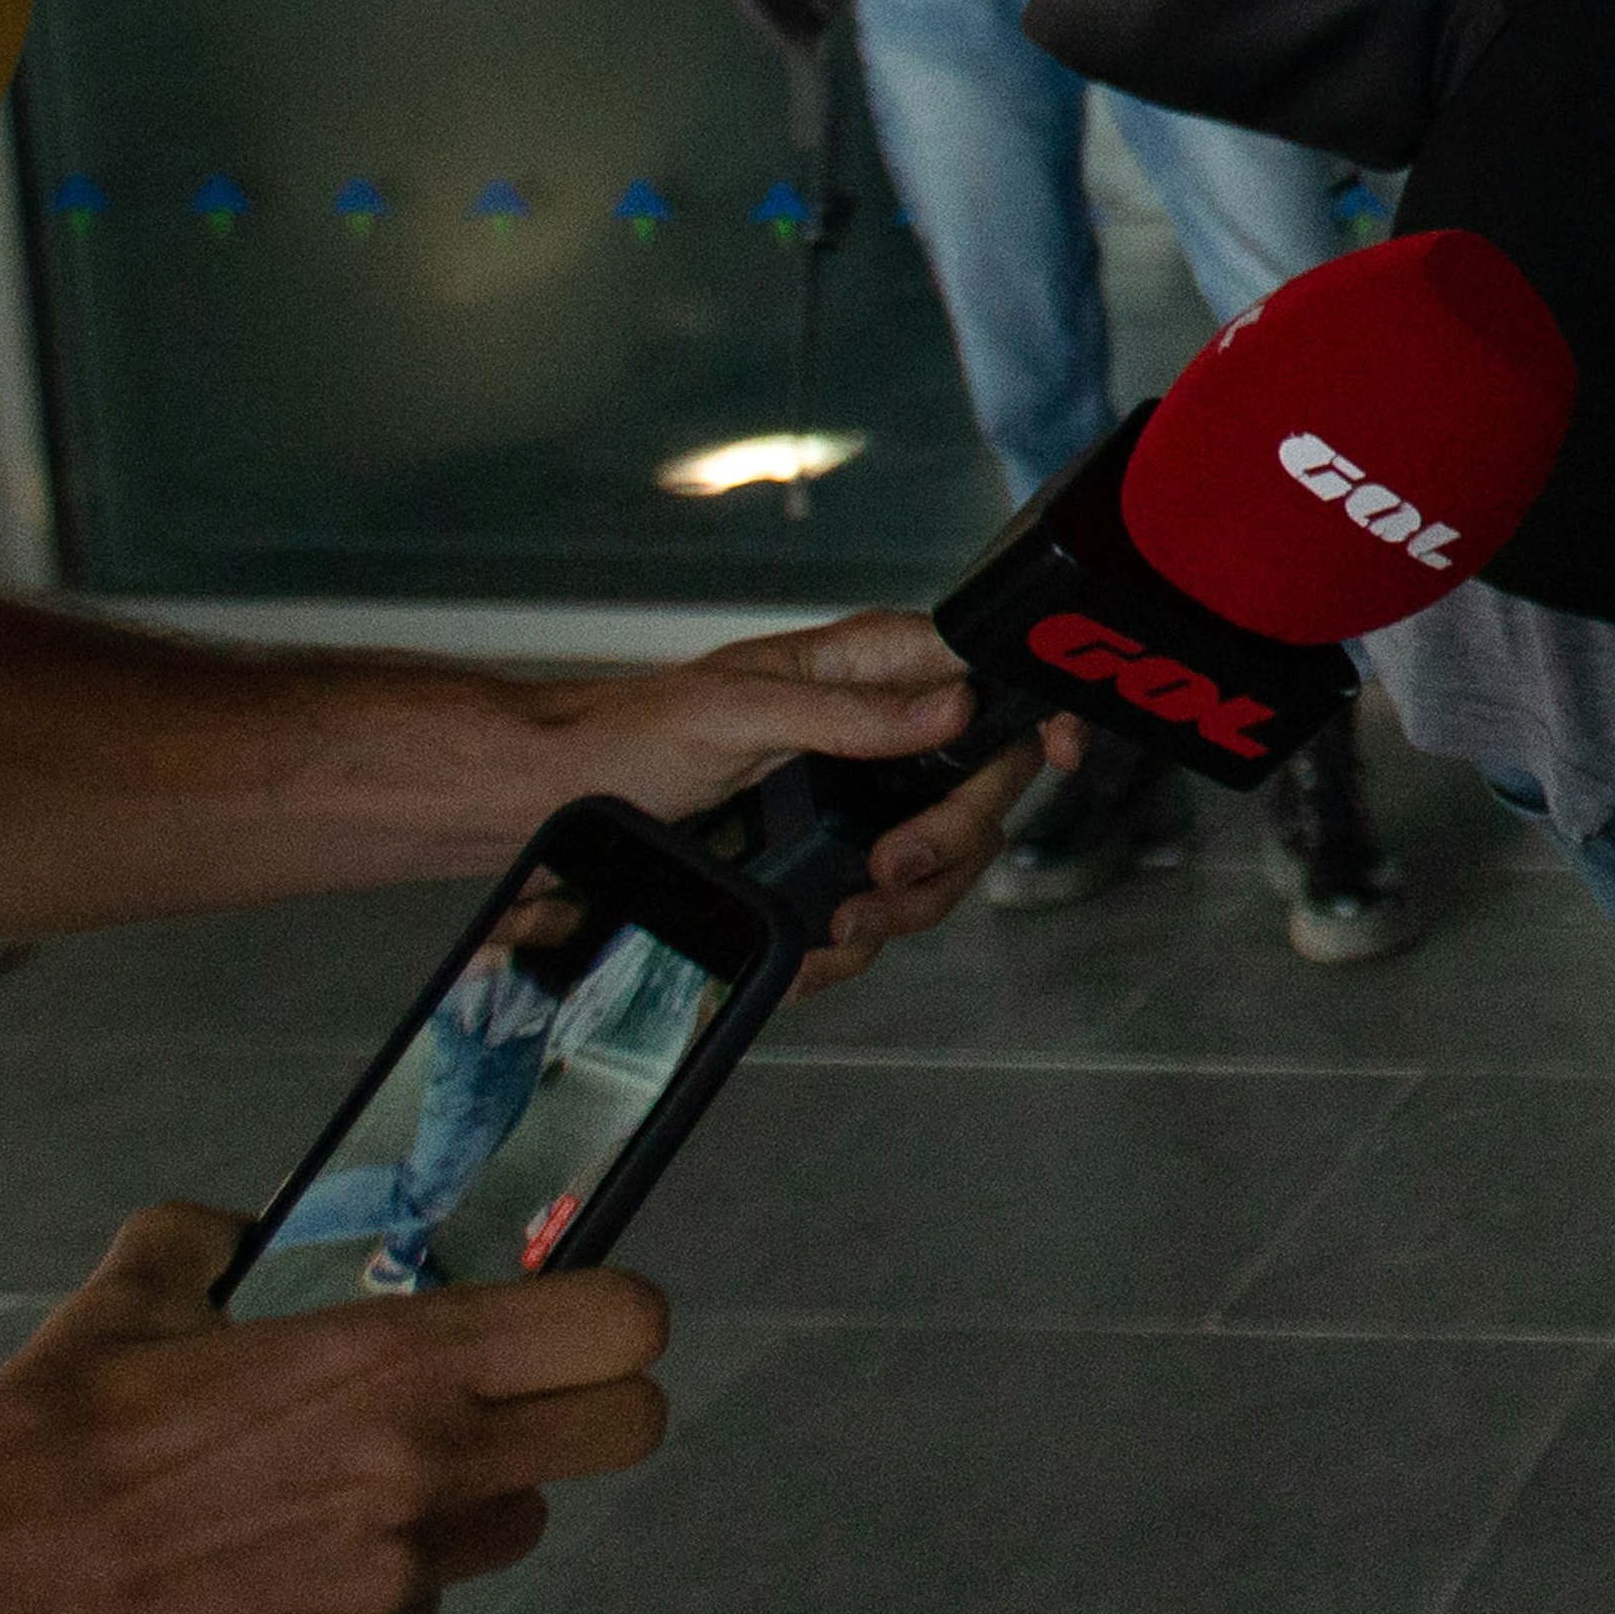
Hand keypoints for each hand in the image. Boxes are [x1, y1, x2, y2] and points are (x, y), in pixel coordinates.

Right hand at [0, 1205, 665, 1613]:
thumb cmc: (35, 1460)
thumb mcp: (127, 1307)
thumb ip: (203, 1246)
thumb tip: (224, 1230)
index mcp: (395, 1366)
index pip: (623, 1326)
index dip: (609, 1315)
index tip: (568, 1314)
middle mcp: (424, 1474)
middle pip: (626, 1430)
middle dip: (584, 1406)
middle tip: (512, 1396)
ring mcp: (395, 1584)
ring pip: (512, 1528)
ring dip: (463, 1505)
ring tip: (350, 1491)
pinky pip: (417, 1611)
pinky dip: (379, 1588)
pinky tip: (285, 1565)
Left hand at [543, 611, 1051, 988]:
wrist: (555, 802)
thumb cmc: (629, 733)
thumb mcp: (736, 712)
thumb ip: (848, 711)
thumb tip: (955, 705)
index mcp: (869, 665)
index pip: (989, 674)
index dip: (1037, 714)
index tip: (1058, 756)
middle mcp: (880, 728)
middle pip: (980, 787)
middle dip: (952, 841)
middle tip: (888, 872)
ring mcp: (861, 799)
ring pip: (944, 859)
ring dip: (911, 902)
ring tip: (847, 920)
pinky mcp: (830, 857)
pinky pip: (883, 906)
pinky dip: (860, 938)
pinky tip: (818, 947)